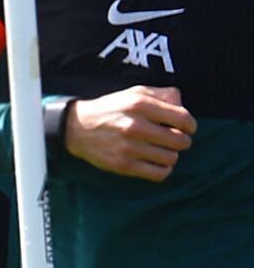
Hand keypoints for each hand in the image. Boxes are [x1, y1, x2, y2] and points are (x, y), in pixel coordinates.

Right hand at [65, 85, 195, 181]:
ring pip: (171, 158)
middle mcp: (135, 126)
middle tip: (172, 139)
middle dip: (181, 141)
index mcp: (140, 104)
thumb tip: (182, 105)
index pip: (183, 119)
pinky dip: (162, 169)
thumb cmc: (111, 109)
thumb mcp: (134, 93)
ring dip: (170, 155)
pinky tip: (155, 162)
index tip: (185, 127)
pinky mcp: (123, 165)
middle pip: (181, 141)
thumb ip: (162, 94)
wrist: (77, 128)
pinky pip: (159, 173)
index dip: (190, 125)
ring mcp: (129, 147)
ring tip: (160, 150)